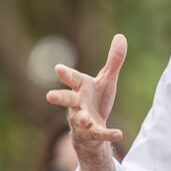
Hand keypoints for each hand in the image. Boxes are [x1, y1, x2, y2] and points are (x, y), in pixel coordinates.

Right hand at [46, 33, 127, 152]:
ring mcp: (81, 120)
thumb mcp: (107, 80)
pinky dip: (108, 134)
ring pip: (78, 119)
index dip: (65, 74)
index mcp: (80, 87)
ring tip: (84, 119)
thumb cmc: (97, 100)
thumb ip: (113, 60)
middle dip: (59, 97)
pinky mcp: (91, 134)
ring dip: (81, 118)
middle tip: (49, 96)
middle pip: (66, 99)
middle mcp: (76, 103)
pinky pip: (99, 134)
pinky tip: (119, 133)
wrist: (93, 130)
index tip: (58, 68)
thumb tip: (121, 36)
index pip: (72, 79)